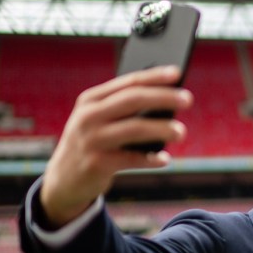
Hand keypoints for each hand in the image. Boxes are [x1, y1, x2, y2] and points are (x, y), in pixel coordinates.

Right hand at [39, 66, 193, 226]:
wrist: (64, 179)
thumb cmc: (92, 144)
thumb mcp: (98, 121)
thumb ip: (123, 109)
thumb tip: (166, 101)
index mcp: (91, 100)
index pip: (128, 83)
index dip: (154, 76)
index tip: (177, 73)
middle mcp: (89, 116)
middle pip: (133, 100)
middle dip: (163, 97)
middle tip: (188, 99)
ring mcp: (91, 140)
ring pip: (135, 128)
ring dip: (162, 129)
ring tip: (182, 132)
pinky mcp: (97, 163)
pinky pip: (131, 159)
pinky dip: (150, 159)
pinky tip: (164, 159)